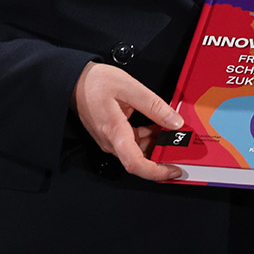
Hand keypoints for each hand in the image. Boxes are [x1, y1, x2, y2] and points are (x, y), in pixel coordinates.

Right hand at [73, 61, 183, 181]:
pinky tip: (156, 125)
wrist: (74, 81)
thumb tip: (174, 122)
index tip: (174, 169)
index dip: (157, 172)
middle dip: (162, 154)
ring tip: (169, 129)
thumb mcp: (129, 87)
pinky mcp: (111, 135)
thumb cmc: (95, 83)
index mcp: (115, 132)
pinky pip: (133, 142)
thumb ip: (154, 105)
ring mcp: (110, 140)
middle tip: (179, 144)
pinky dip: (147, 136)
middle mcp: (111, 142)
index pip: (136, 164)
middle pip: (140, 159)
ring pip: (138, 151)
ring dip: (155, 143)